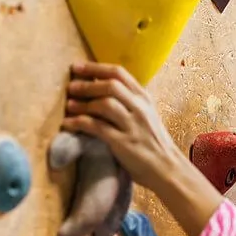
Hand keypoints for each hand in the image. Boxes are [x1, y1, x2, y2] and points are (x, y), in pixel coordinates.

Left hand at [61, 62, 181, 193]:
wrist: (167, 169)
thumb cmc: (153, 143)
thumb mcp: (146, 116)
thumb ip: (128, 102)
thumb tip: (100, 89)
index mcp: (144, 98)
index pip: (119, 74)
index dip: (95, 68)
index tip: (77, 67)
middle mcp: (140, 108)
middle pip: (110, 86)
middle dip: (87, 84)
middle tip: (70, 87)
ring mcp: (133, 125)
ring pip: (104, 104)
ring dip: (82, 103)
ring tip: (68, 105)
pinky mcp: (124, 142)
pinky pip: (97, 127)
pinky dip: (79, 123)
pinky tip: (68, 124)